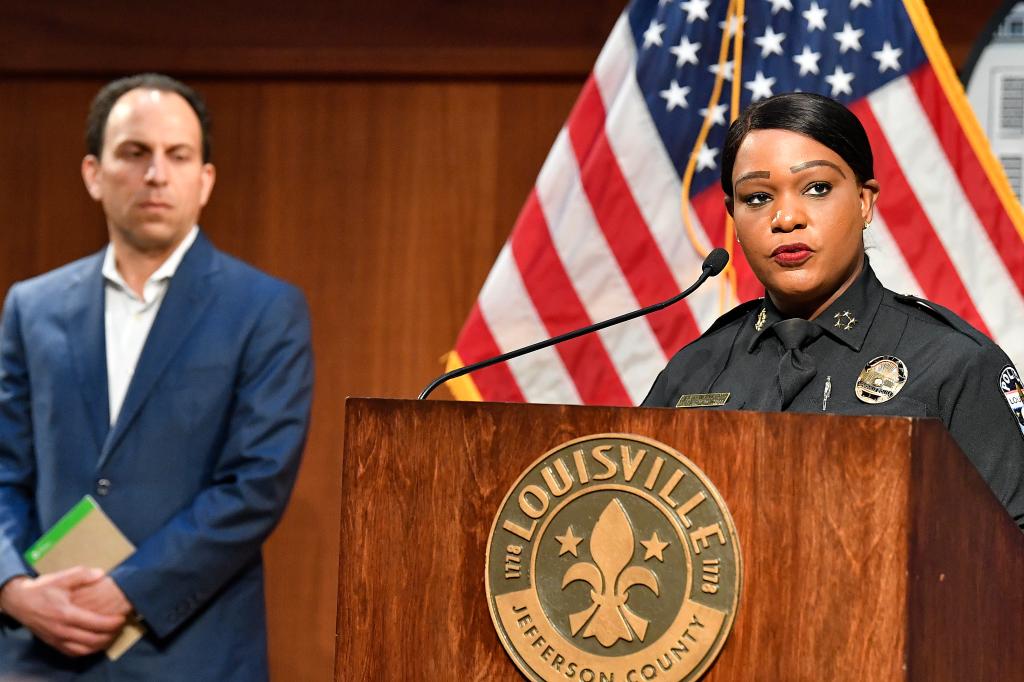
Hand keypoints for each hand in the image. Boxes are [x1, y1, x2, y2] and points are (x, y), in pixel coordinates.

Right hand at [0, 567, 126, 656]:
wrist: (20, 601)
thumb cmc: (43, 589)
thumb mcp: (62, 577)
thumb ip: (83, 575)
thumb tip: (102, 574)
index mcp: (66, 614)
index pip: (95, 623)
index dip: (113, 623)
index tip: (123, 616)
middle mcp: (61, 630)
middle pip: (93, 640)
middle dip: (111, 634)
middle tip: (121, 625)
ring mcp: (56, 639)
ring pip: (84, 650)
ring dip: (101, 645)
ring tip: (112, 634)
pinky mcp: (53, 644)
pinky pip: (73, 653)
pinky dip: (87, 650)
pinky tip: (96, 642)